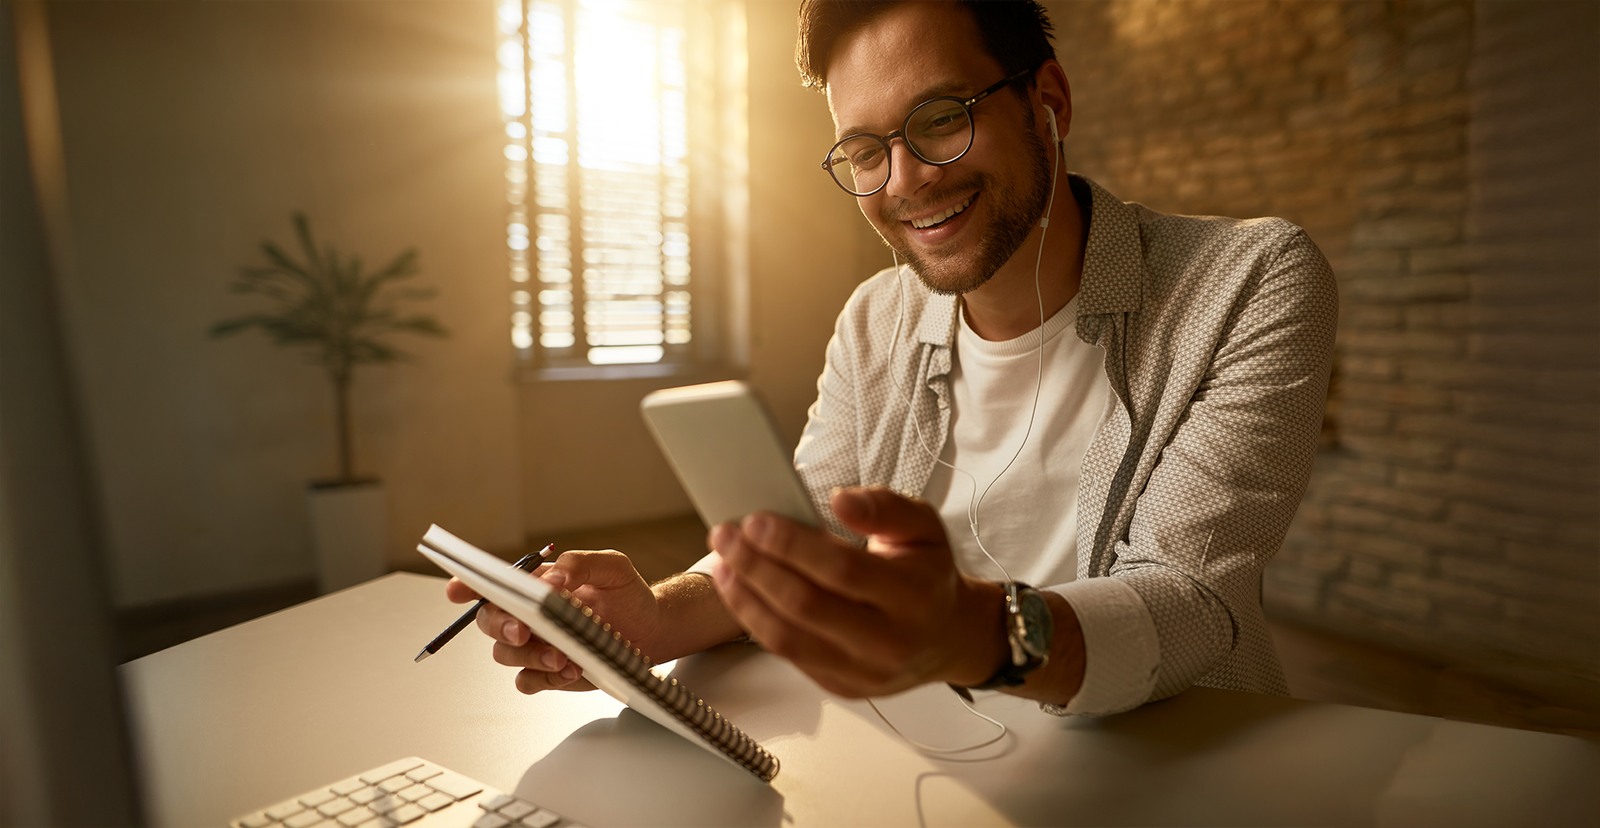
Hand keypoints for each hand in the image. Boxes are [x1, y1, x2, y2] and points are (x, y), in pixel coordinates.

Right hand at [444, 550, 662, 694]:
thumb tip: (553, 577)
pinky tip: (570, 669)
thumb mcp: (611, 567)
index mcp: (536, 585)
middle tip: (523, 631)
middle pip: (489, 621)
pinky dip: (543, 678)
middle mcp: (528, 615)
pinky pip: (527, 681)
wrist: (650, 629)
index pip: (493, 583)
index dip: (468, 586)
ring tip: (562, 656)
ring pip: (505, 654)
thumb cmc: (626, 593)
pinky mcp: (549, 673)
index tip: (457, 590)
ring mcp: (536, 645)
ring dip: (529, 656)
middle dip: (500, 626)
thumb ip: (580, 564)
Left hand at [708, 486, 1006, 696]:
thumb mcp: (924, 527)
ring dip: (746, 597)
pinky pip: (788, 655)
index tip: (756, 520)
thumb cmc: (928, 575)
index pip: (842, 570)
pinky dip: (756, 621)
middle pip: (806, 606)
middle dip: (756, 567)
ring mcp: (864, 672)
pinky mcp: (841, 687)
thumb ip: (885, 507)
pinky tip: (740, 591)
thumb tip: (840, 500)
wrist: (949, 637)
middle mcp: (890, 642)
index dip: (793, 545)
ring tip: (723, 562)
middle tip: (726, 535)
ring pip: (788, 638)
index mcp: (915, 596)